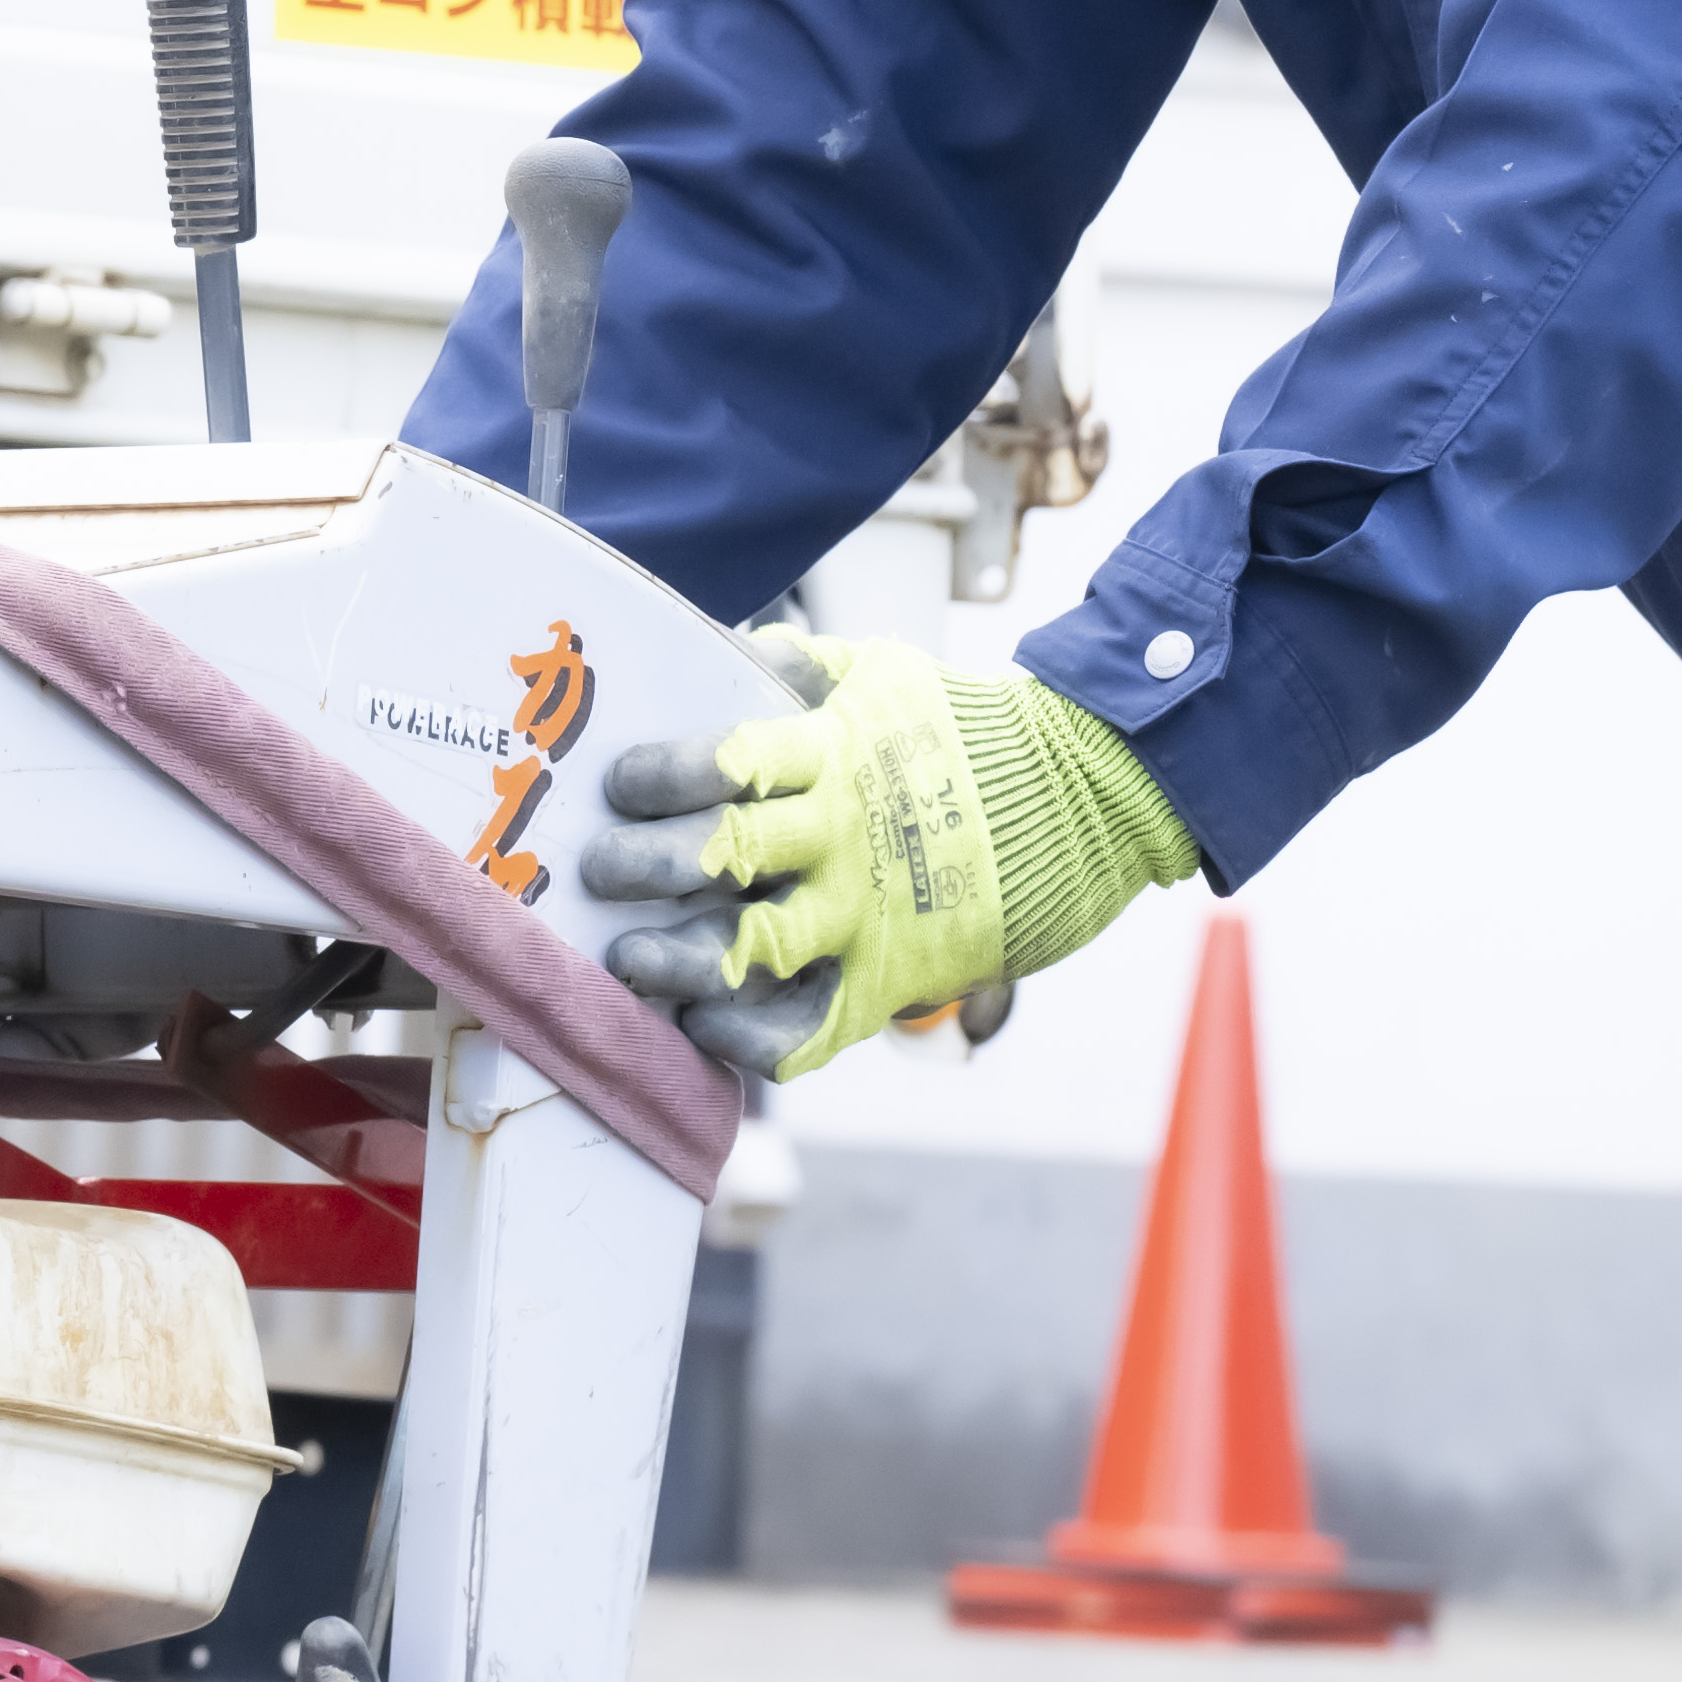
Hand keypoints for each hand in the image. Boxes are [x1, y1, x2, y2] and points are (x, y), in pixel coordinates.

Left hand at [569, 637, 1197, 1082]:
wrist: (1082, 802)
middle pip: (728, 853)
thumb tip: (721, 645)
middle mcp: (848, 835)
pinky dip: (745, 1037)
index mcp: (837, 752)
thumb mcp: (881, 673)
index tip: (619, 785)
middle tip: (598, 870)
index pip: (732, 760)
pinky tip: (699, 1021)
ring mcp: (871, 914)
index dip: (665, 774)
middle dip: (649, 864)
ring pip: (755, 951)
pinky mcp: (889, 981)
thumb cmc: (959, 732)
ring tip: (630, 958)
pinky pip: (805, 1030)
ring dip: (680, 960)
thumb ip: (795, 664)